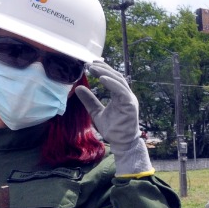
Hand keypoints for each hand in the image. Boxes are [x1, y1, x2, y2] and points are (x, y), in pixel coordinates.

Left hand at [75, 61, 151, 175]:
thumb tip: (78, 88)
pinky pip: (121, 91)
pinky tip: (102, 78)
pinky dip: (112, 83)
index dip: (103, 70)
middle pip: (116, 76)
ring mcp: (130, 99)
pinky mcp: (130, 105)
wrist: (121, 143)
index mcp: (120, 96)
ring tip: (92, 68)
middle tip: (89, 64)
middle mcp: (126, 95)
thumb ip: (89, 101)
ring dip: (105, 73)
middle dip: (103, 68)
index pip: (113, 78)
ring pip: (119, 80)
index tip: (90, 64)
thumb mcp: (96, 112)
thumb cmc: (112, 129)